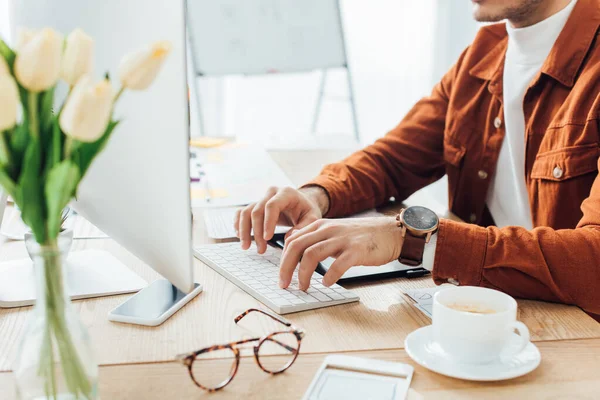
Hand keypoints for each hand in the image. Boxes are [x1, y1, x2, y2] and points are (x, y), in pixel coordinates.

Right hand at [234, 186, 328, 253]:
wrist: (302, 204)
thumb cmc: (307, 211)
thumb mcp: (312, 218)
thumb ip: (303, 228)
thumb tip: (289, 238)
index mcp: (286, 193)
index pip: (272, 206)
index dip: (267, 222)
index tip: (267, 238)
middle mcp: (271, 193)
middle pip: (257, 210)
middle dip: (256, 232)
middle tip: (261, 250)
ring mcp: (261, 198)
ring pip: (246, 212)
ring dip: (244, 230)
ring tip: (246, 247)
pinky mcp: (255, 205)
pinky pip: (241, 213)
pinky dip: (238, 225)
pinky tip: (240, 237)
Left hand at [279, 217, 403, 289]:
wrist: (389, 232)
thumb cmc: (360, 237)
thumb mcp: (334, 232)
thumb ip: (316, 240)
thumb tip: (295, 257)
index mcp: (320, 226)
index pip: (292, 240)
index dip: (283, 260)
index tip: (282, 275)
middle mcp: (328, 230)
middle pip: (297, 247)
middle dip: (286, 268)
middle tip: (284, 284)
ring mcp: (342, 239)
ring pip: (312, 254)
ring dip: (303, 274)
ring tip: (303, 287)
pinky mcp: (357, 250)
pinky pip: (338, 264)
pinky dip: (329, 276)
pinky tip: (327, 283)